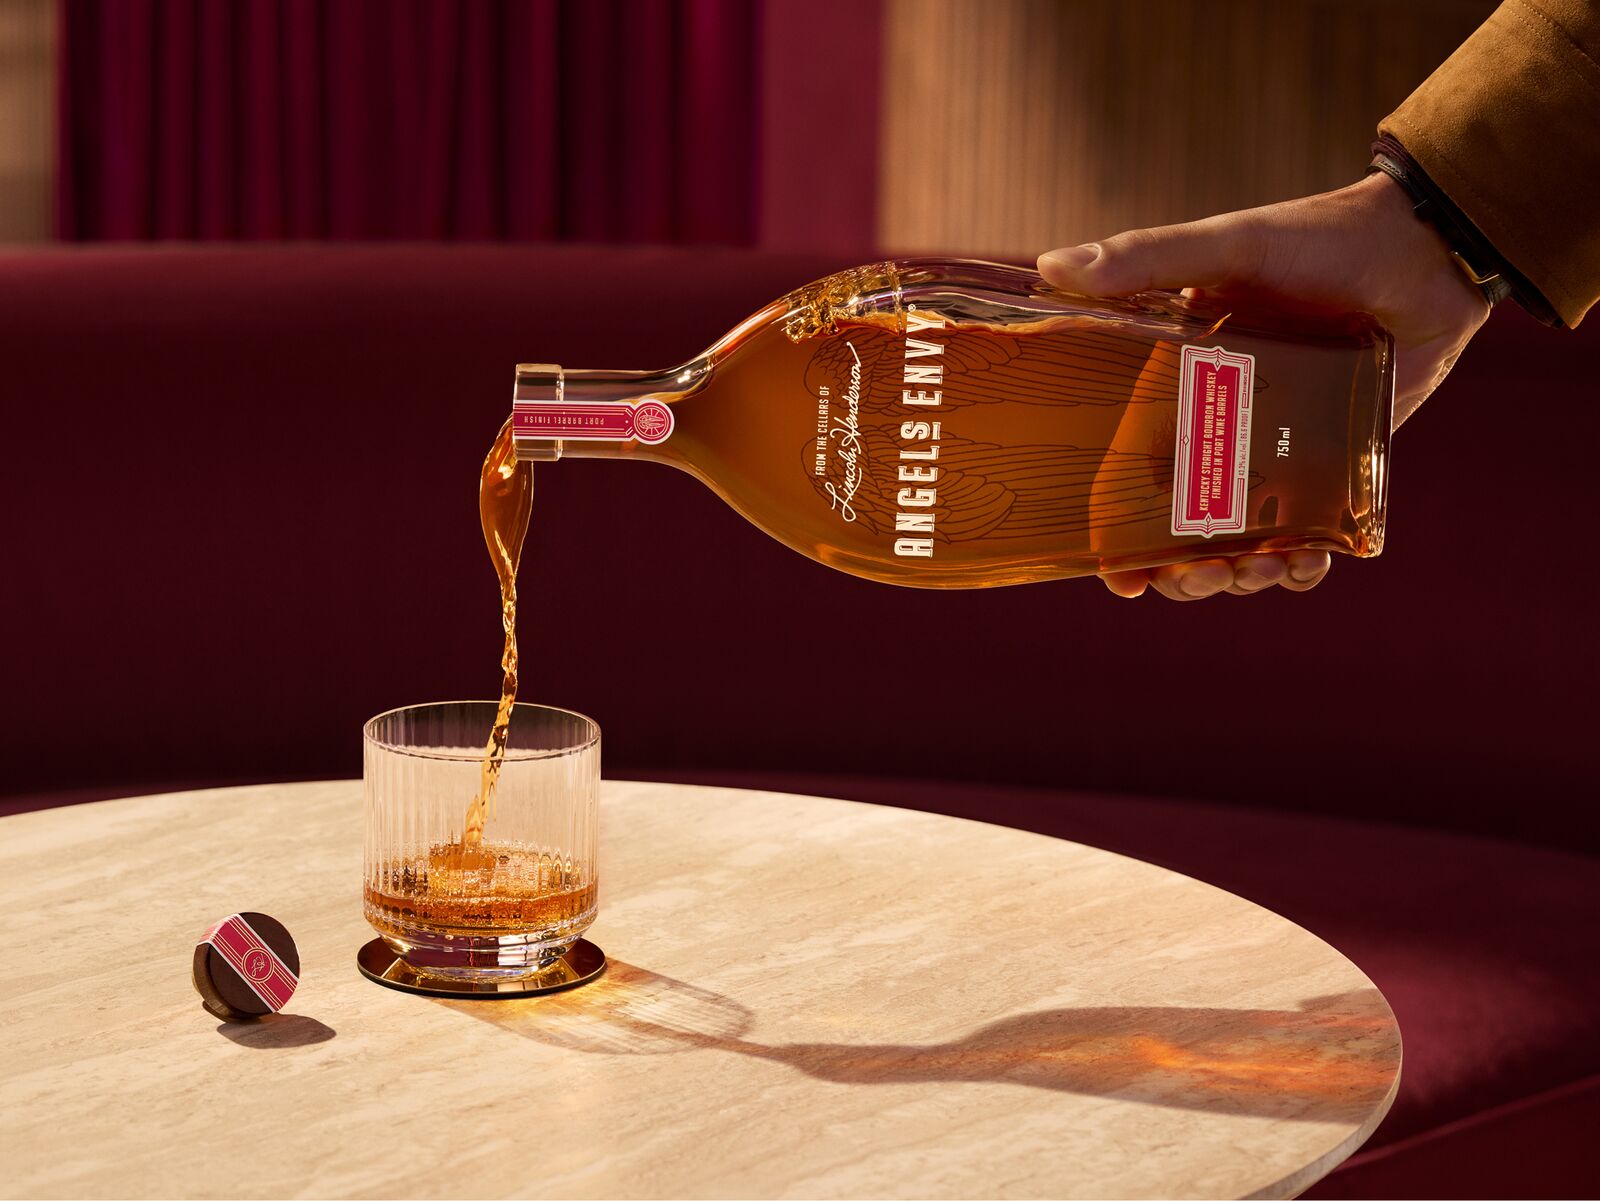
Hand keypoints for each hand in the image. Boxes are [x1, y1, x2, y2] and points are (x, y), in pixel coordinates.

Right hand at [1039, 171, 1488, 599]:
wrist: (1425, 248)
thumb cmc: (1318, 238)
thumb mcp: (1227, 248)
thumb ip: (1144, 260)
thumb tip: (1051, 265)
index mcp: (1174, 390)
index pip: (1126, 479)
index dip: (1114, 539)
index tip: (1118, 580)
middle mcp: (1217, 429)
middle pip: (1178, 531)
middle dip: (1181, 573)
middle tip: (1199, 575)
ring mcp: (1274, 452)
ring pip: (1239, 543)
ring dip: (1238, 577)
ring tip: (1255, 571)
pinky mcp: (1333, 465)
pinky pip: (1309, 536)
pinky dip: (1303, 566)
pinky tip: (1305, 564)